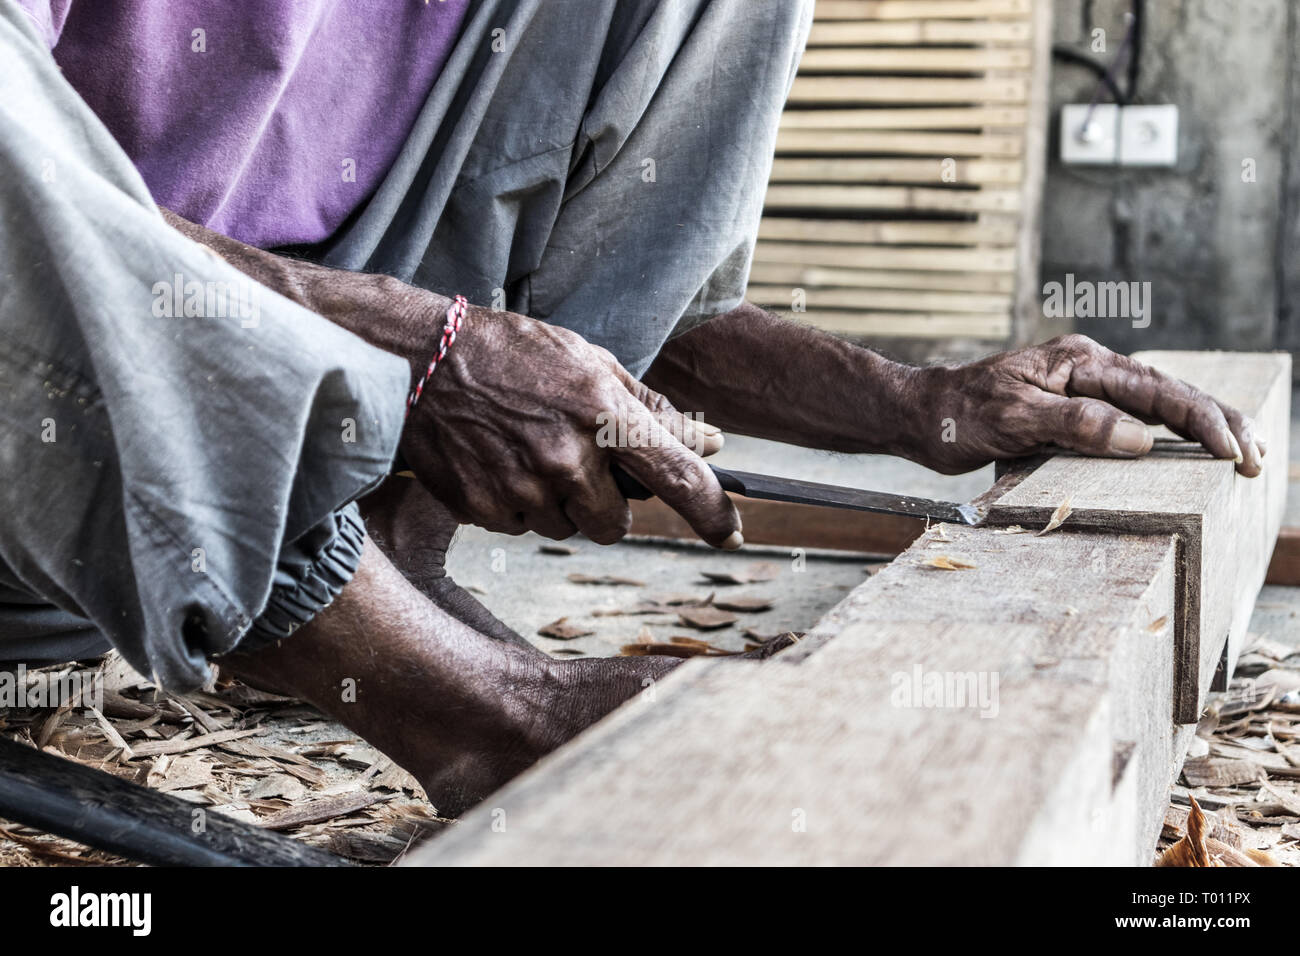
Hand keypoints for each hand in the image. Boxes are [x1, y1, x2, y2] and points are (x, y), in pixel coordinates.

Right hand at [400, 303, 742, 547]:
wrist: (420, 358)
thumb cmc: (513, 353)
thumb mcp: (590, 362)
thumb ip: (652, 410)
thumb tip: (709, 443)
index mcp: (602, 413)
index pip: (677, 476)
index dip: (712, 513)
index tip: (730, 536)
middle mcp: (566, 457)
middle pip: (613, 525)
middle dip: (603, 503)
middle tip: (575, 461)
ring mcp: (522, 487)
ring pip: (565, 528)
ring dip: (557, 502)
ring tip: (526, 450)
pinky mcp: (483, 507)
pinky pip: (520, 527)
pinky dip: (516, 504)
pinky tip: (497, 462)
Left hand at [912, 334, 1266, 476]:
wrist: (921, 415)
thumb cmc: (958, 413)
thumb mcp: (1014, 418)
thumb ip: (1076, 424)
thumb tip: (1140, 439)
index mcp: (1081, 362)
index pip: (1157, 391)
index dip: (1201, 422)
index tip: (1233, 452)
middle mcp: (1089, 371)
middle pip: (1170, 394)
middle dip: (1220, 423)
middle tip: (1260, 459)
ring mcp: (1084, 390)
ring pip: (1159, 407)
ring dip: (1203, 429)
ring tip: (1245, 453)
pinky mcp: (1075, 412)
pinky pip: (1135, 420)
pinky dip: (1169, 435)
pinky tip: (1190, 451)